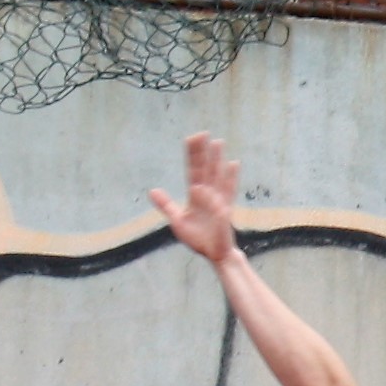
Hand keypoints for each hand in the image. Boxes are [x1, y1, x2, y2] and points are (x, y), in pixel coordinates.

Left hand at [145, 132, 241, 262]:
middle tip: (202, 132)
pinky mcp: (225, 210)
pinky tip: (233, 164)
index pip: (193, 170)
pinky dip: (230, 179)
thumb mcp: (178, 220)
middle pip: (205, 169)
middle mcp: (208, 193)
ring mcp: (218, 200)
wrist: (214, 253)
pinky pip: (226, 193)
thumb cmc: (198, 238)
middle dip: (203, 152)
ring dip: (216, 159)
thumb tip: (151, 190)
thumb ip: (166, 205)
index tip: (191, 138)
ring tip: (218, 142)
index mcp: (196, 194)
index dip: (192, 155)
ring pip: (216, 175)